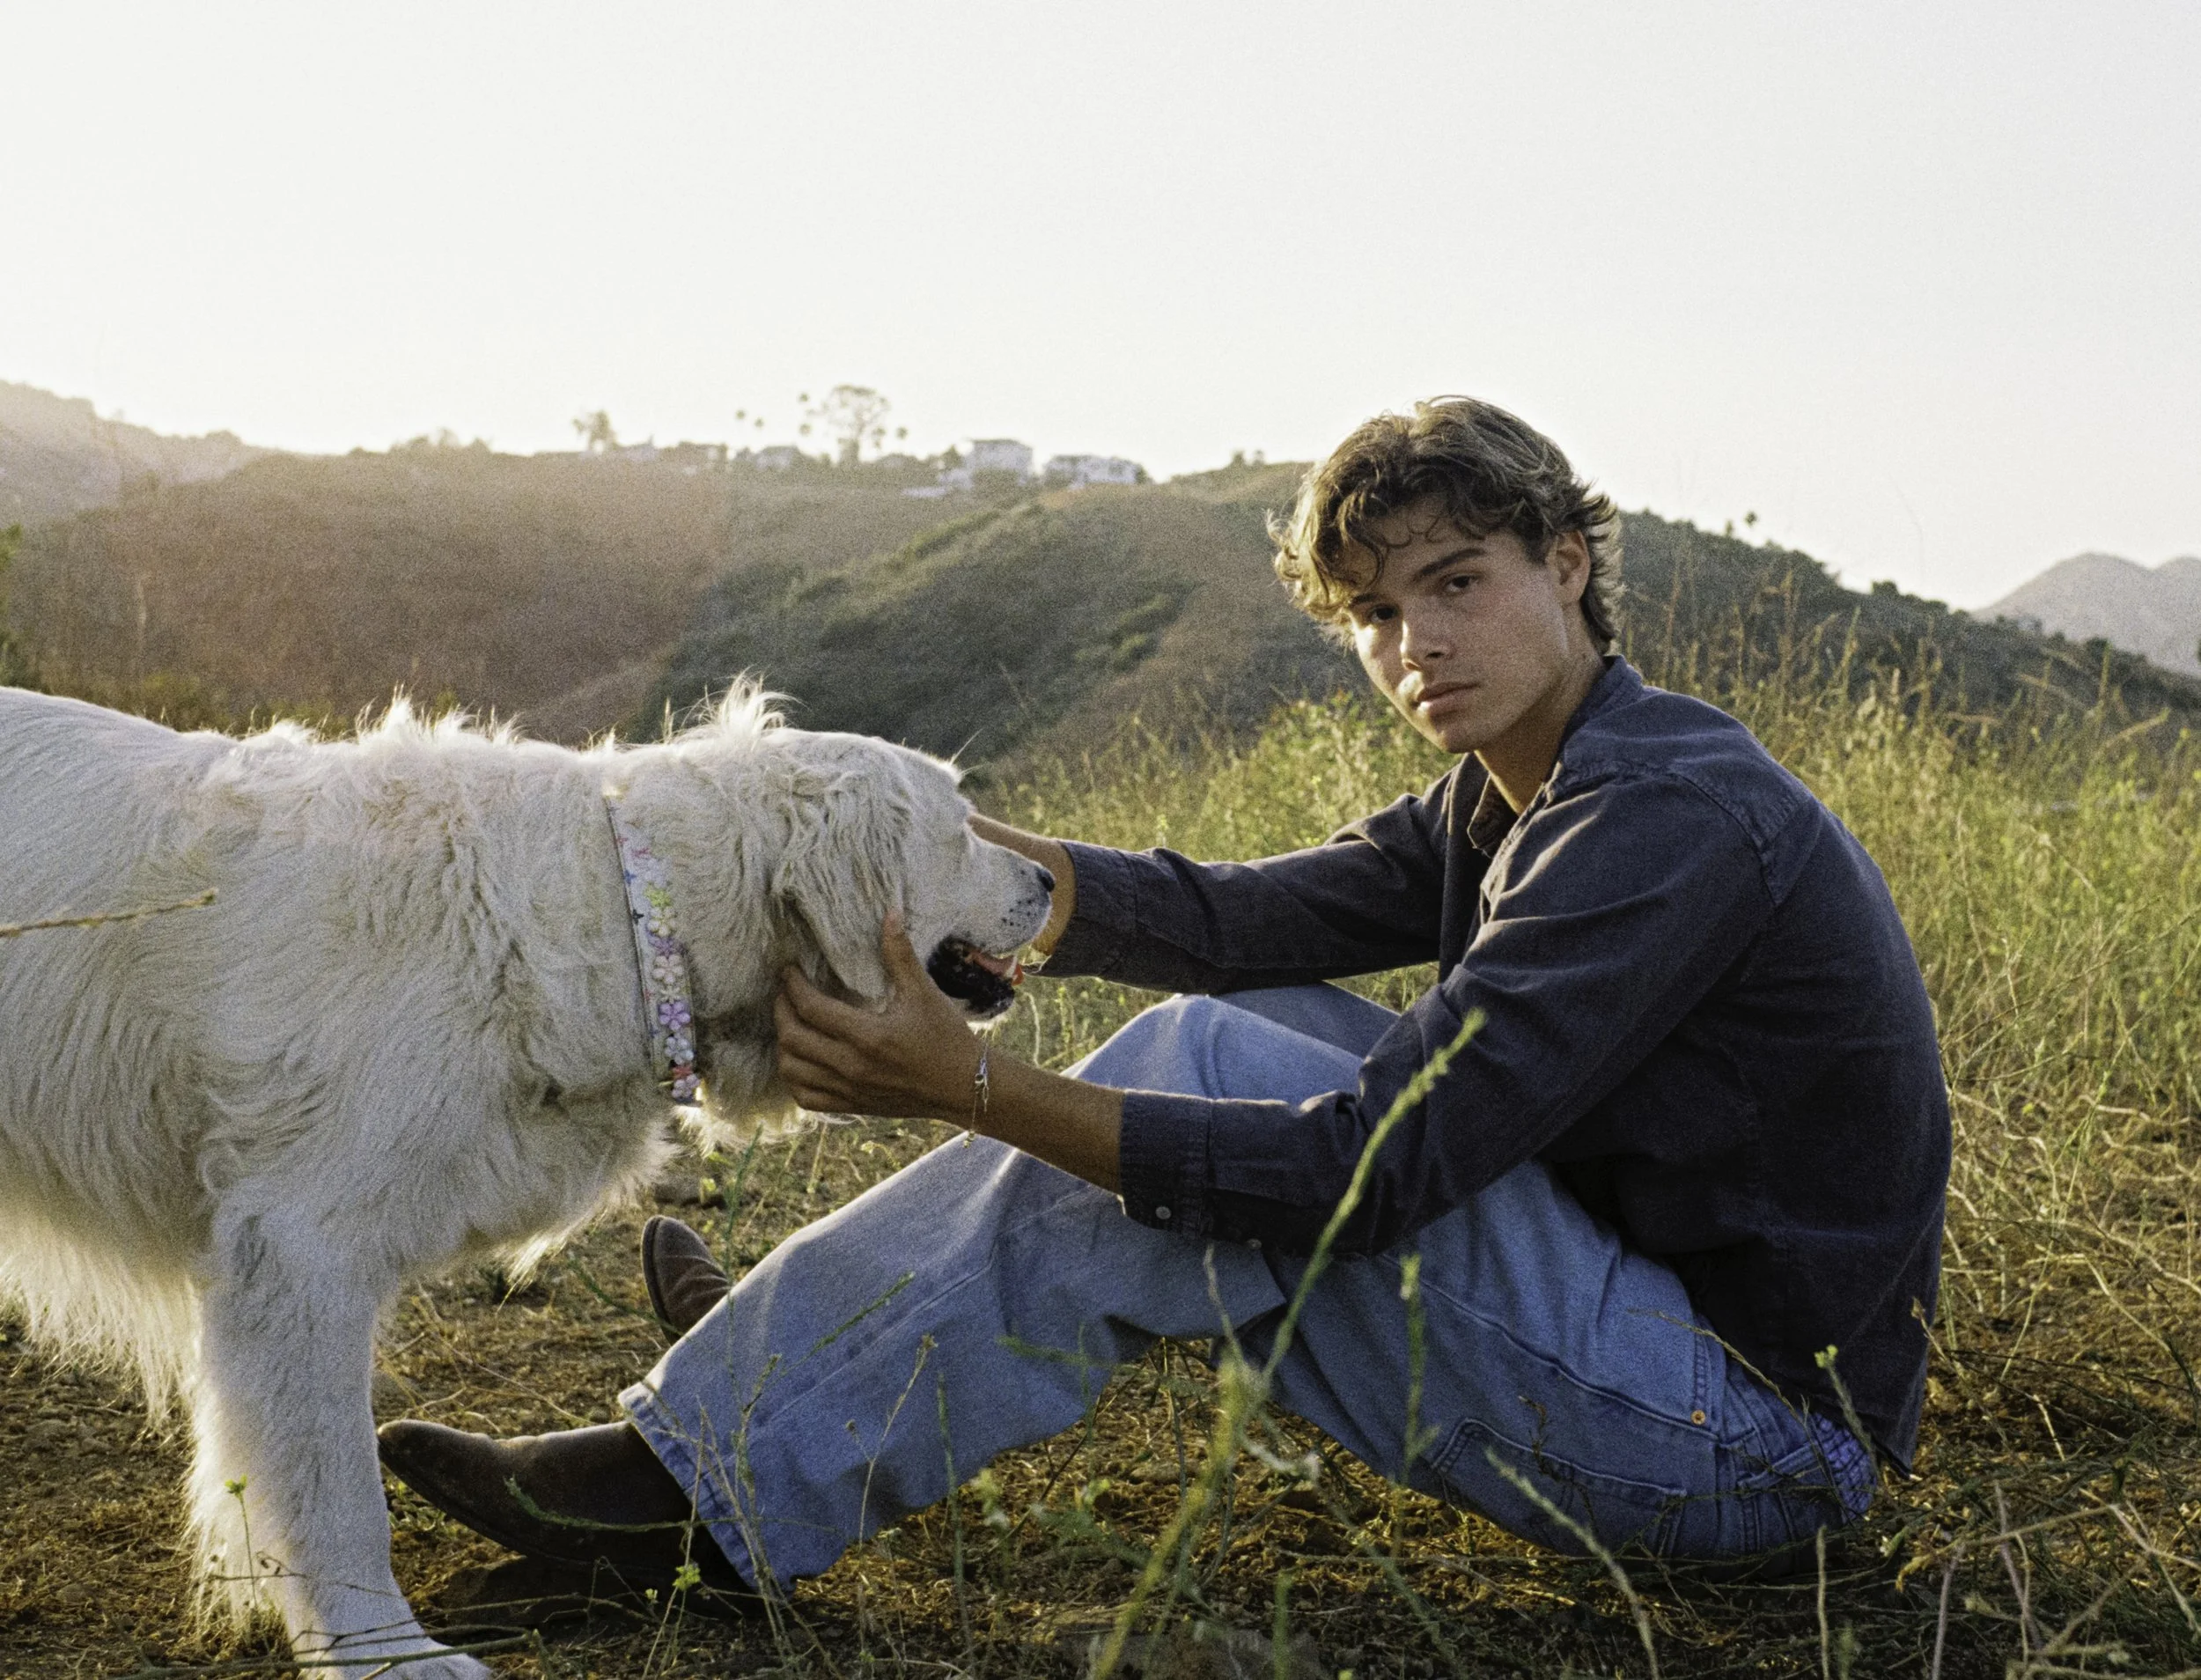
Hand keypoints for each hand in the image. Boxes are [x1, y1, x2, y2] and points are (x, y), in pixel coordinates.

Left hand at [774, 914, 982, 1119]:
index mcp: (869, 1036)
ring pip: (792, 1071)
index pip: (812, 1009)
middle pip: (793, 1039)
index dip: (793, 986)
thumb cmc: (947, 1037)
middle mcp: (853, 1066)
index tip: (789, 970)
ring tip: (790, 1024)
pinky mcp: (853, 1105)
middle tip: (785, 992)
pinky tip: (801, 1061)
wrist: (966, 1086)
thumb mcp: (925, 993)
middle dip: (781, 1011)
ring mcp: (850, 1089)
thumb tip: (890, 913)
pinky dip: (794, 1079)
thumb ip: (900, 955)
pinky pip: (806, 1098)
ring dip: (783, 1046)